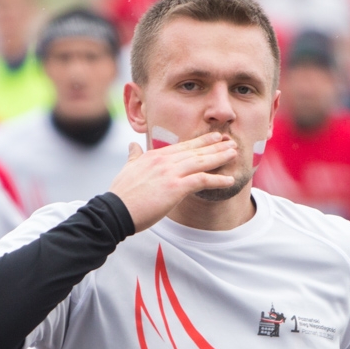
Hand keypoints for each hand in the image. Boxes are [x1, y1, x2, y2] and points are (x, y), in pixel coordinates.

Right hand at [109, 132, 238, 231]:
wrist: (115, 211)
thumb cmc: (121, 195)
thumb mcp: (127, 170)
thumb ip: (133, 157)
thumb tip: (132, 146)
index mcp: (153, 156)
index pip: (182, 146)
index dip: (199, 141)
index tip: (213, 137)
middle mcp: (164, 160)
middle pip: (195, 150)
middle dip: (215, 145)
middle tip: (230, 140)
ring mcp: (170, 172)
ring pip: (201, 161)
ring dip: (220, 157)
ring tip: (235, 153)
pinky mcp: (175, 187)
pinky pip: (202, 180)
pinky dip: (217, 179)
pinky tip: (229, 180)